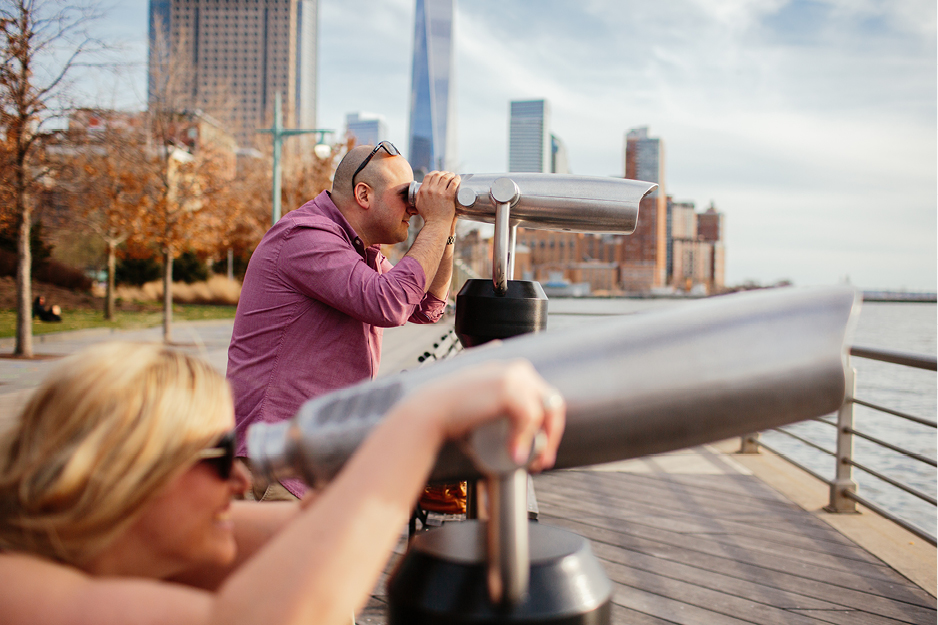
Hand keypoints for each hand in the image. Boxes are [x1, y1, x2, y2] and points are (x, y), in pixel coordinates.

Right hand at [414, 360, 565, 472]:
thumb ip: (492, 390)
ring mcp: (514, 376)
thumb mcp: (479, 396)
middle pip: (552, 404)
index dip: (548, 426)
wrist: (430, 412)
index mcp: (514, 369)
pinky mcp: (507, 389)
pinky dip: (524, 439)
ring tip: (528, 462)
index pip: (544, 398)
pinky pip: (530, 418)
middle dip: (551, 436)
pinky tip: (514, 454)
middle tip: (541, 461)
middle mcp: (518, 368)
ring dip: (541, 441)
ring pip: (545, 413)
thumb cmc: (451, 411)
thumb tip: (508, 393)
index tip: (541, 450)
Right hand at [415, 170, 458, 228]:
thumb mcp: (419, 204)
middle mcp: (430, 190)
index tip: (439, 174)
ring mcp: (439, 192)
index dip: (435, 173)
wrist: (436, 224)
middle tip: (448, 174)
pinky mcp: (448, 196)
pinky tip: (458, 178)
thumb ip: (419, 196)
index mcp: (422, 191)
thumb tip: (421, 190)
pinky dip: (456, 179)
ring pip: (446, 177)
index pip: (429, 176)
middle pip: (438, 175)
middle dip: (444, 173)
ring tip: (454, 176)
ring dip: (451, 174)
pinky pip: (453, 183)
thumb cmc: (428, 216)